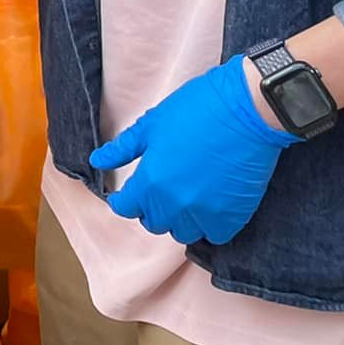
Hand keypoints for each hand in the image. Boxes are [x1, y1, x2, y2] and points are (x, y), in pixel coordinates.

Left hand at [90, 58, 298, 246]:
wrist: (246, 110)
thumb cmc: (196, 109)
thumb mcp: (151, 125)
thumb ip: (122, 148)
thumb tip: (97, 161)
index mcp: (150, 180)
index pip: (126, 207)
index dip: (125, 200)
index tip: (128, 194)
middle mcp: (174, 203)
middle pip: (154, 222)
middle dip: (151, 209)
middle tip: (159, 190)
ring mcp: (205, 212)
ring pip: (183, 232)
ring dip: (180, 219)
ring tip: (184, 198)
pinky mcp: (233, 215)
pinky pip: (214, 235)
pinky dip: (209, 225)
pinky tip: (209, 206)